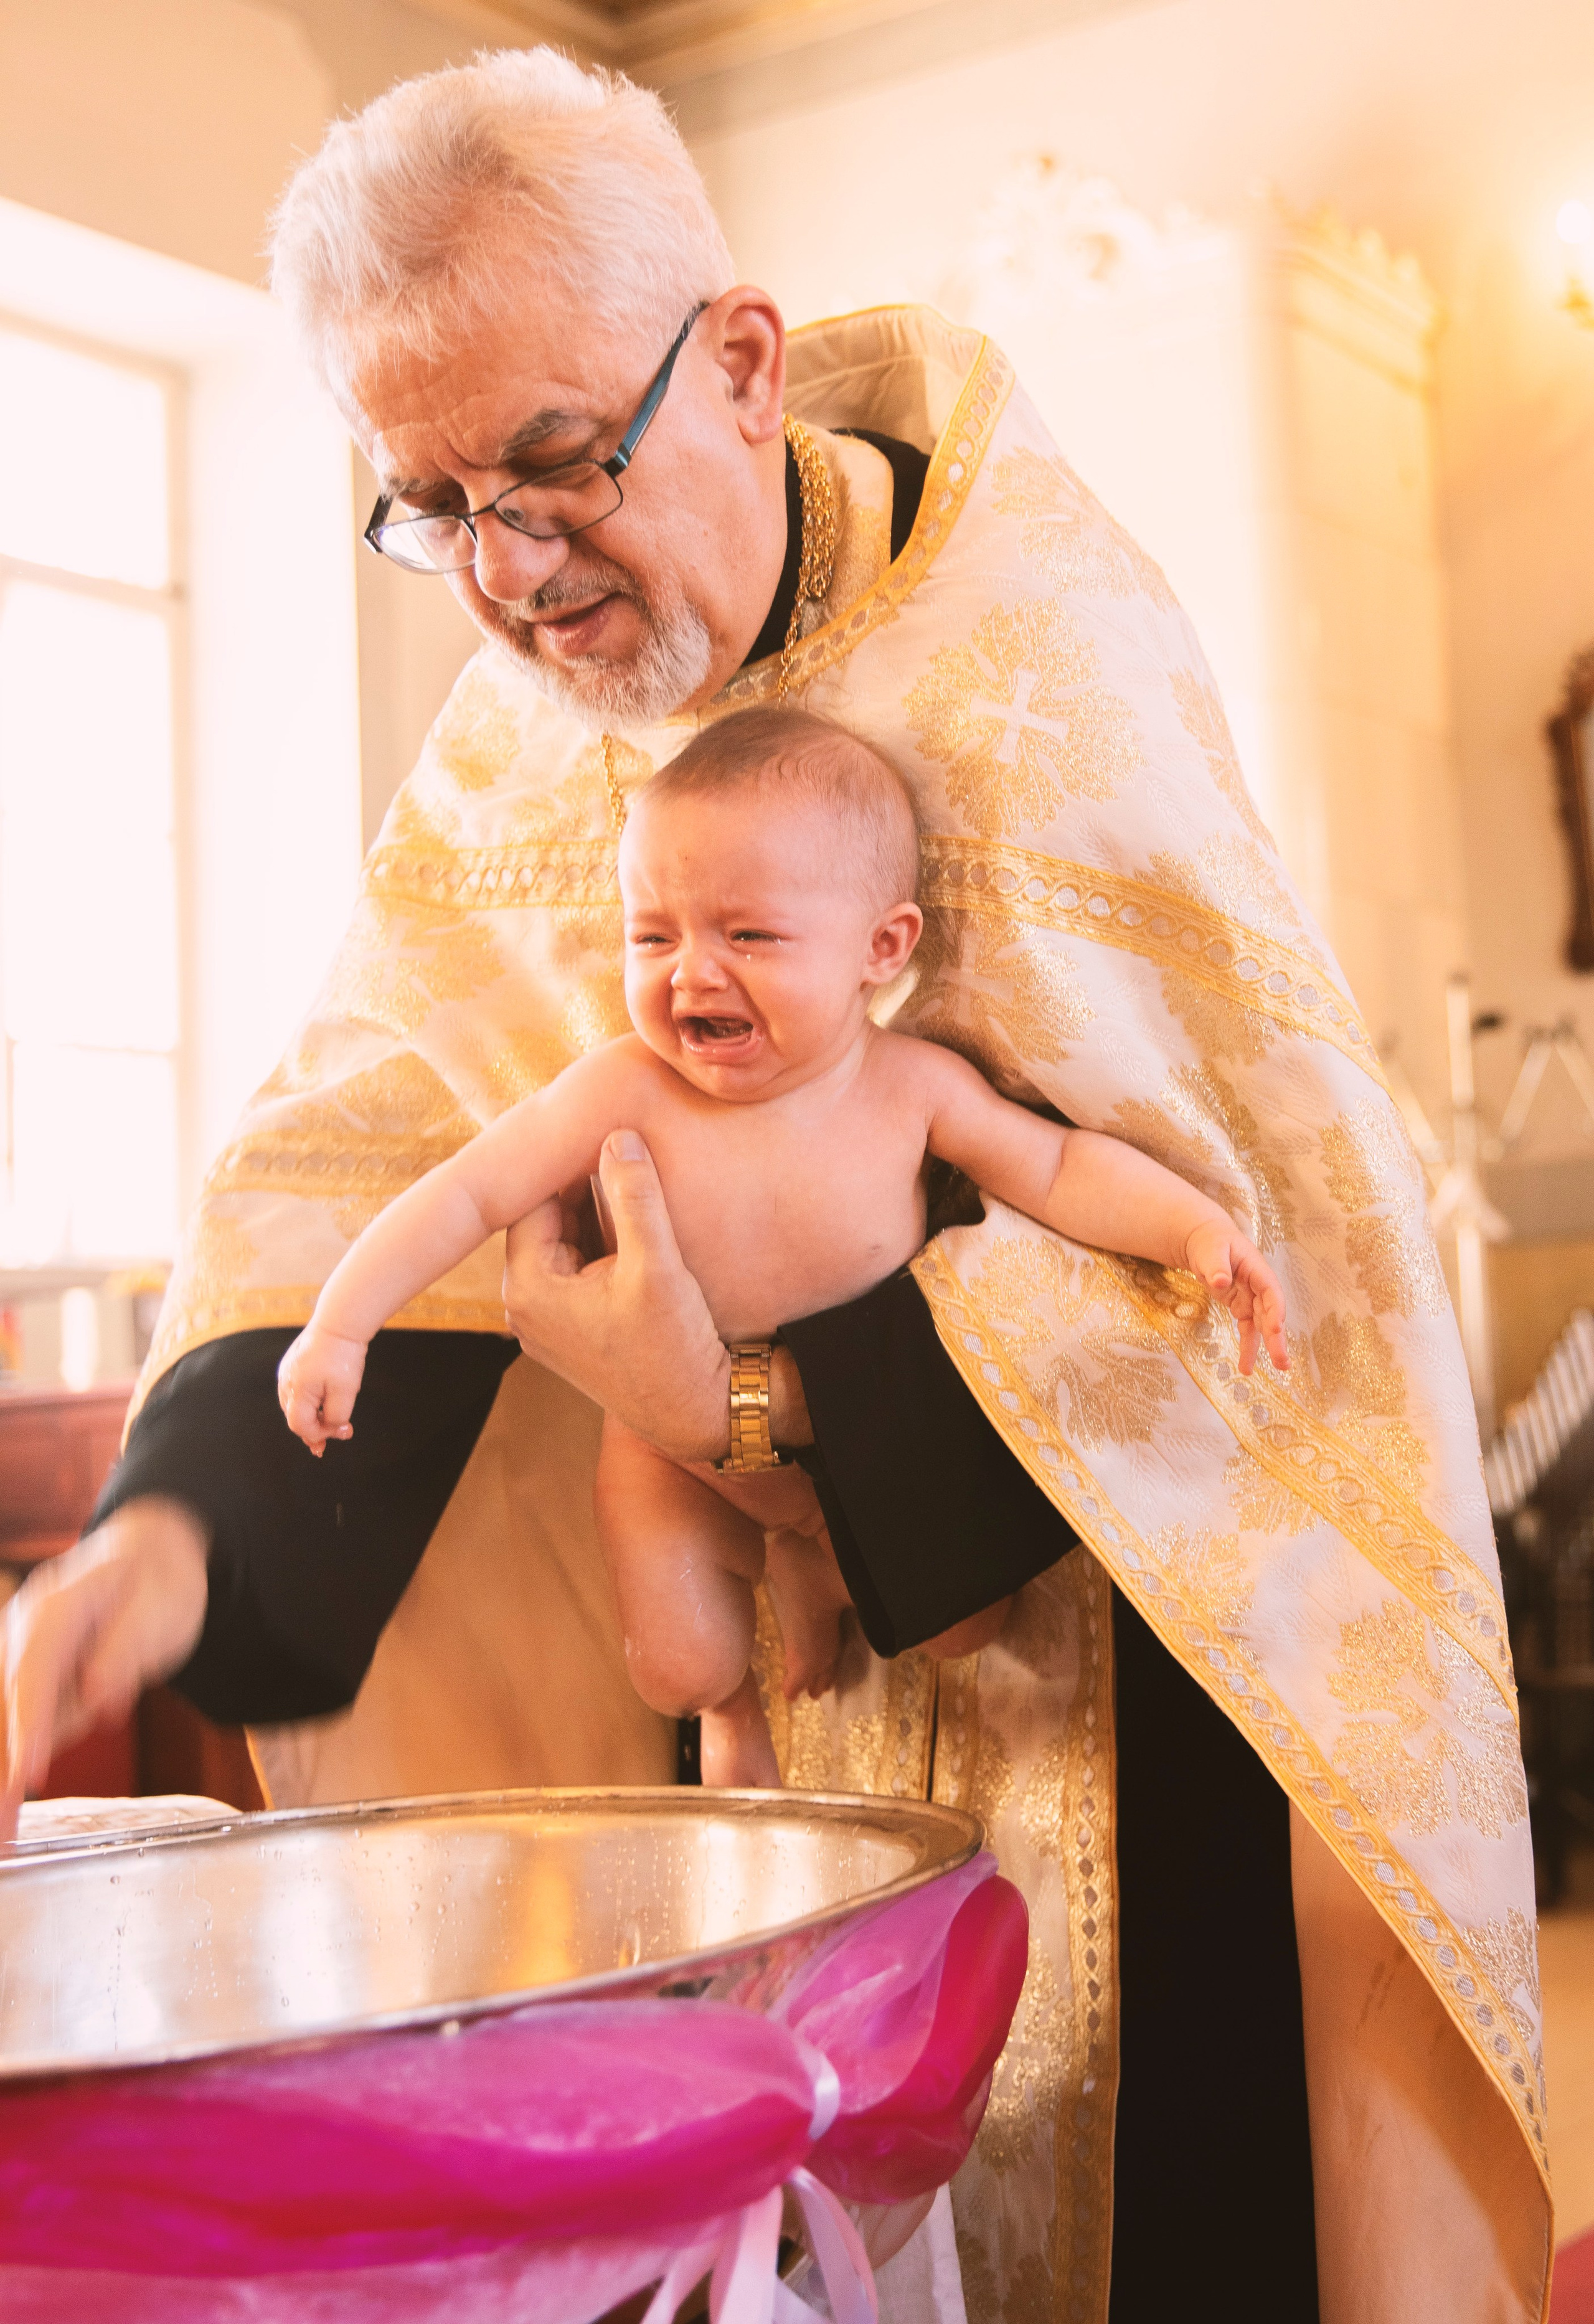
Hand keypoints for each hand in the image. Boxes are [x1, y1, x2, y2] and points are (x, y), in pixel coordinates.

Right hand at [0, 1496, 209, 1840]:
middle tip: (5, 1830)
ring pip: (1, 1722)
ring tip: (6, 1835)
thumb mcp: (161, 1608)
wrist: (146, 1561)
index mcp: (54, 1608)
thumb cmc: (156, 1586)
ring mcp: (16, 1656)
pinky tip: (10, 1814)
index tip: (28, 1774)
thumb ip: (127, 1647)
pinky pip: (13, 1727)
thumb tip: (95, 1690)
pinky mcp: (23, 1681)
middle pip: (1, 1707)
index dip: (27, 1727)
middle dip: (2, 1767)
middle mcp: (20, 1632)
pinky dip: (13, 1765)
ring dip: (2, 1777)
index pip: (32, 1674)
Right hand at [277, 1323, 366, 1453]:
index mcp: (296, 1391)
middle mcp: (285, 1383)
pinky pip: (297, 1391)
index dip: (320, 1434)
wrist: (339, 1322)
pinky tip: (324, 1403)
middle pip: (296, 1418)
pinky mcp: (291, 1365)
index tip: (343, 1431)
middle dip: (317, 1430)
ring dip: (313, 1417)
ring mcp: (286, 1373)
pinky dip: (310, 1402)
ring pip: (295, 1406)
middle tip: (339, 1434)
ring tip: (331, 1424)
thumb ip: (337, 1416)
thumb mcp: (346, 1391)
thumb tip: (334, 1429)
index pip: (300, 1426)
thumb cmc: (342, 1355)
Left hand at [503, 1130, 736, 1461]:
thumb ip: (636, 1197)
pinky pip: (574, 1268)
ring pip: (561, 1242)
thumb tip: (618, 1135)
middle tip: (619, 1145)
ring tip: (631, 1176)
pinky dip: (600, 1242)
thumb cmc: (674, 1347)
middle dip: (581, 1186)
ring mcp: (544, 1322)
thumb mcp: (658, 1264)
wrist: (696, 1415)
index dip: (567, 1164)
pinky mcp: (570, 1329)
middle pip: (545, 1220)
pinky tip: (634, 1221)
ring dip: (593, 1213)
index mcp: (527, 1288)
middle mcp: (522, 1307)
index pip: (533, 1201)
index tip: (601, 1132)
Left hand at [1184, 1218, 1289, 1375]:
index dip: (1275, 1311)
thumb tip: (1220, 1282)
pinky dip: (1247, 1347)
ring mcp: (1252, 1298)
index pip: (1271, 1292)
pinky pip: (1247, 1329)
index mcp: (1257, 1269)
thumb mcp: (1211, 1250)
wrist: (1205, 1242)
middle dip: (1277, 1337)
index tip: (1275, 1329)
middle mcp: (1259, 1286)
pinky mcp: (1242, 1307)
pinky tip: (1246, 1367)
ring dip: (1268, 1346)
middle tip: (1282, 1362)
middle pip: (1272, 1313)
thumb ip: (1216, 1265)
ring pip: (1262, 1325)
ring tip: (1278, 1369)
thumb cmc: (1211, 1242)